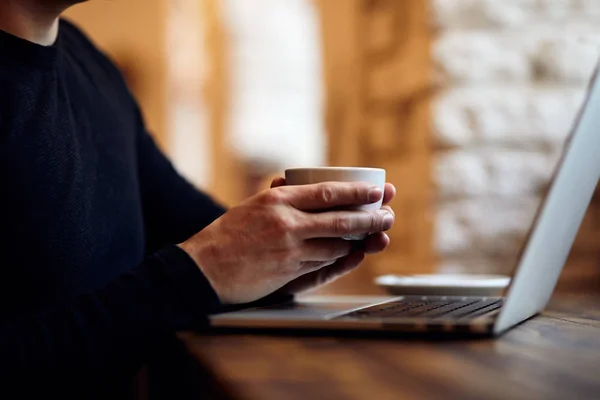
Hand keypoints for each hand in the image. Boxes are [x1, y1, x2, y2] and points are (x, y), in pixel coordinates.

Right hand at [180, 181, 394, 303]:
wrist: (204, 267)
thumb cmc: (227, 235)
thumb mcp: (252, 206)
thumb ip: (279, 196)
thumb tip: (296, 183)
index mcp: (278, 200)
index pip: (327, 192)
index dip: (356, 192)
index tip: (376, 191)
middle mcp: (287, 222)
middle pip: (340, 219)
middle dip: (371, 217)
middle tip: (389, 214)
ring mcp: (290, 249)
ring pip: (336, 244)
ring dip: (360, 240)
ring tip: (378, 234)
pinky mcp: (289, 271)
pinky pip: (324, 264)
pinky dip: (343, 259)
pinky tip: (356, 254)